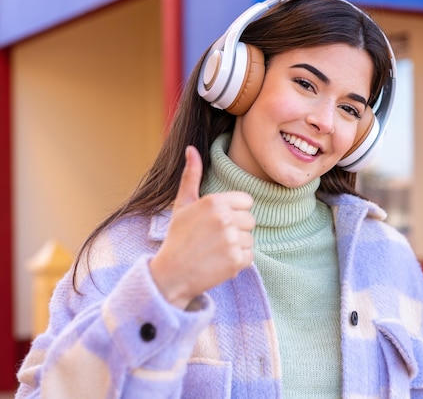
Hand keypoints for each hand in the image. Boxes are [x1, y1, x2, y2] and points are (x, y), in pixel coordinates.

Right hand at [149, 146, 254, 308]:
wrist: (171, 274)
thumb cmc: (178, 237)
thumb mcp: (182, 204)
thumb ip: (191, 176)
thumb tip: (191, 148)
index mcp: (214, 201)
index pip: (246, 201)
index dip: (234, 212)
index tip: (217, 222)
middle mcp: (224, 218)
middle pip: (250, 220)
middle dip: (236, 230)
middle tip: (214, 239)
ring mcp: (231, 240)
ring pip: (251, 239)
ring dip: (237, 246)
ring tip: (215, 251)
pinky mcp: (235, 261)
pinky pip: (250, 256)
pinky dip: (238, 262)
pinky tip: (219, 262)